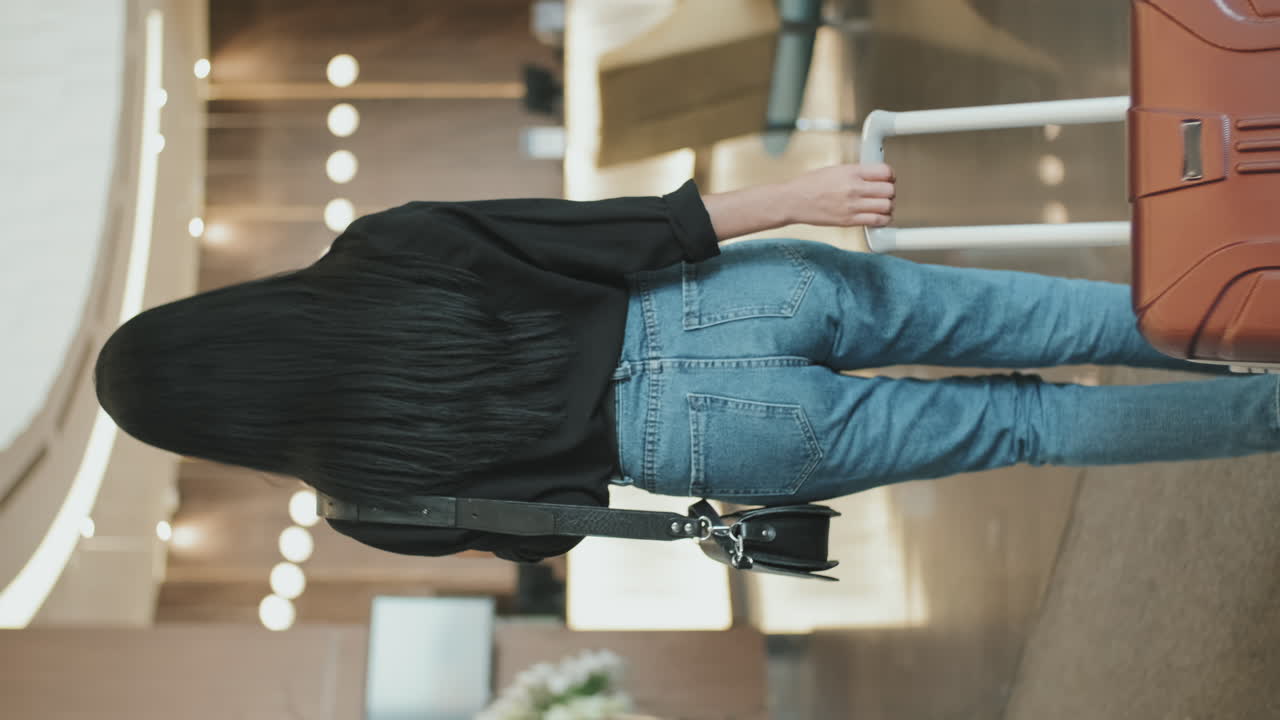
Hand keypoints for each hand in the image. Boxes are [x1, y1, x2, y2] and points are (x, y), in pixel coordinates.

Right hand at [781, 164, 895, 227]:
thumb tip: (873, 176)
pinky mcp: (849, 221)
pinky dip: (883, 220)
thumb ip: (855, 173)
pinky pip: (876, 221)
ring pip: (886, 206)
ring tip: (883, 206)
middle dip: (890, 192)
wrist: (793, 201)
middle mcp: (854, 188)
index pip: (885, 171)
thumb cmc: (810, 185)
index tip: (889, 178)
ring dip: (888, 206)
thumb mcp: (835, 169)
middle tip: (886, 193)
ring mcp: (852, 206)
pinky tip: (879, 217)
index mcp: (851, 172)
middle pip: (889, 190)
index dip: (891, 175)